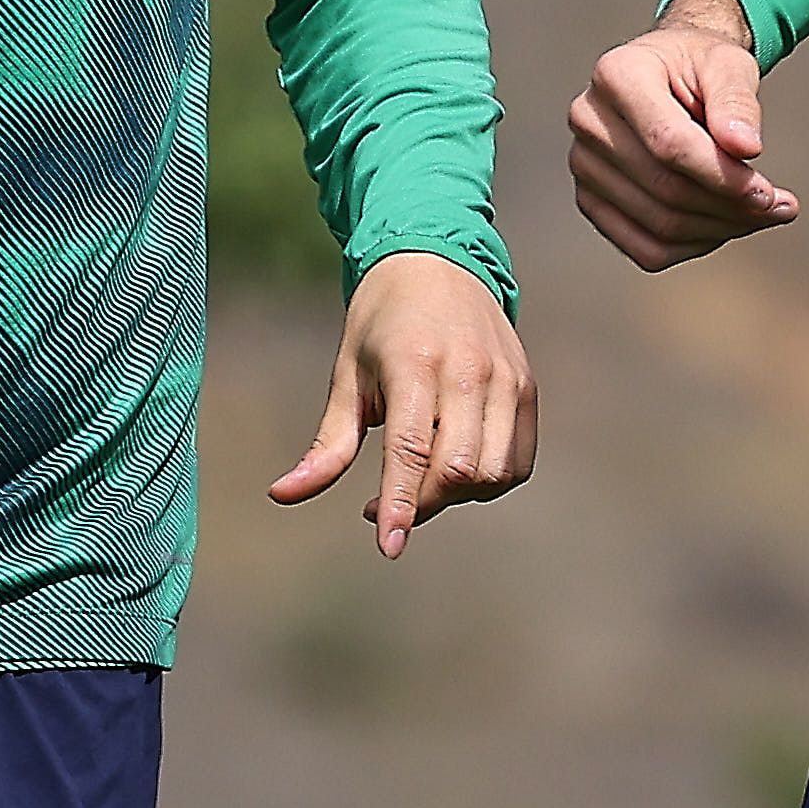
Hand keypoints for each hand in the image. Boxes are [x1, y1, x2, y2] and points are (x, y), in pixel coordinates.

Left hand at [273, 249, 535, 553]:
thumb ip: (326, 444)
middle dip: (421, 502)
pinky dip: (489, 483)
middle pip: (456, 469)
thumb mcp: (347, 375)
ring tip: (423, 481)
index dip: (399, 504)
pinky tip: (457, 470)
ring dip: (456, 496)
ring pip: (492, 472)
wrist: (440, 262)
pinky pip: (517, 462)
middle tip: (388, 501)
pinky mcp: (526, 388)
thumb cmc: (382, 322)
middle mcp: (468, 371)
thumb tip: (282, 495)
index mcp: (414, 364)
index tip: (388, 545)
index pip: (411, 449)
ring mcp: (505, 379)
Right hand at [572, 0, 795, 270]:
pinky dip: (695, 246)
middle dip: (730, 207)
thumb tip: (745, 147)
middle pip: (666, 188)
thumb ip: (738, 100)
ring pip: (659, 225)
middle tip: (779, 207)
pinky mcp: (592, 199)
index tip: (769, 192)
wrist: (671, 75)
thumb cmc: (701, 66)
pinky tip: (727, 225)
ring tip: (763, 214)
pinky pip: (646, 248)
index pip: (669, 143)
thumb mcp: (729, 64)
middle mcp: (589, 120)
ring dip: (720, 229)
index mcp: (617, 74)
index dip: (723, 175)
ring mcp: (583, 164)